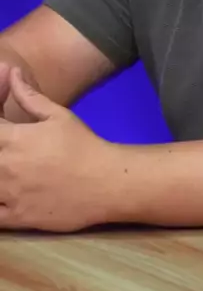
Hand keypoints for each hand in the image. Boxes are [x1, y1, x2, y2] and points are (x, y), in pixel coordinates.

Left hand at [0, 68, 117, 231]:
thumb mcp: (58, 115)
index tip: (4, 115)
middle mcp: (5, 167)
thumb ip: (29, 96)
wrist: (105, 182)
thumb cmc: (83, 144)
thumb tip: (13, 72)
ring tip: (8, 165)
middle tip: (10, 142)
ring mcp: (8, 195)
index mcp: (13, 139)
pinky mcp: (17, 218)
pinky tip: (4, 192)